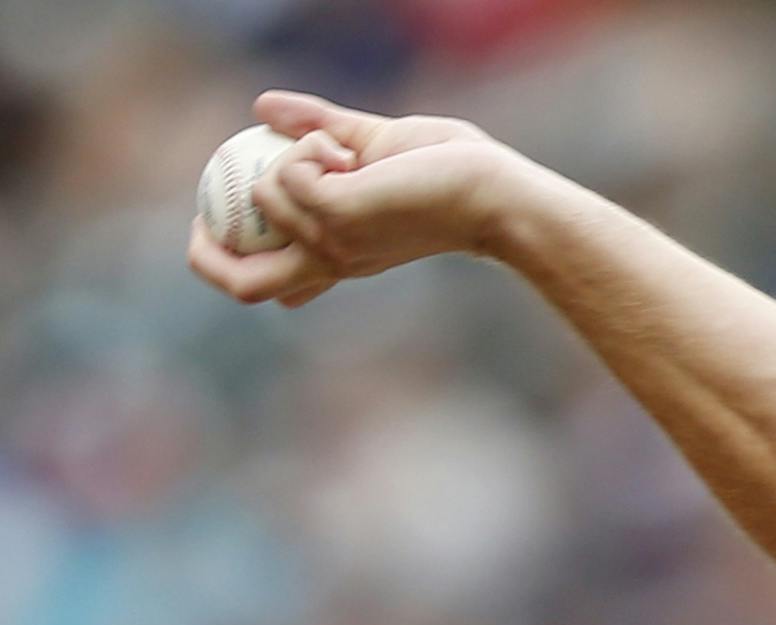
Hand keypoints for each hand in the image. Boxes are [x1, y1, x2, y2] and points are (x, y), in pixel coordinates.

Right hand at [187, 91, 529, 308]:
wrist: (492, 191)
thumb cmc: (449, 172)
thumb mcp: (369, 145)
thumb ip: (317, 126)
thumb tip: (260, 107)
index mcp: (338, 255)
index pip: (271, 285)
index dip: (228, 259)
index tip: (219, 217)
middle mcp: (332, 260)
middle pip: (243, 287)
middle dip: (203, 252)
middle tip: (209, 196)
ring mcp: (333, 245)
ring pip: (261, 197)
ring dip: (290, 155)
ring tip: (344, 151)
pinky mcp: (339, 217)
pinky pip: (285, 174)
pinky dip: (304, 148)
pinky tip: (345, 151)